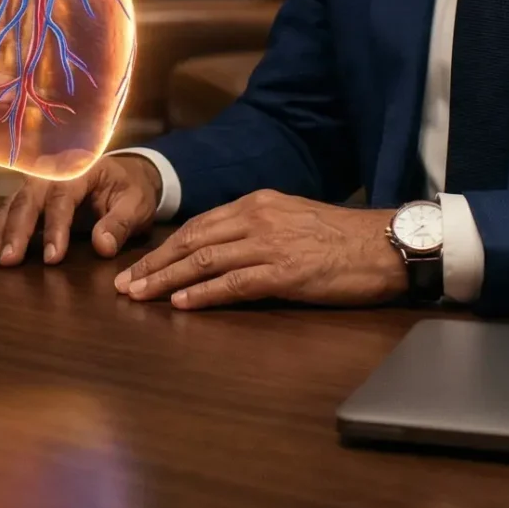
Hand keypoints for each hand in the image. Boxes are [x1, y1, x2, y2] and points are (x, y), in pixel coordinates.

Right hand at [0, 153, 161, 266]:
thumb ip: (120, 223)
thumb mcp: (137, 204)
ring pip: (11, 204)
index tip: (51, 259)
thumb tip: (102, 247)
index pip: (63, 199)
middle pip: (28, 200)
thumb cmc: (131, 190)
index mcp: (81, 170)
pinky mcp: (29, 195)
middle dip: (15, 231)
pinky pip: (4, 209)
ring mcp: (37, 183)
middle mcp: (52, 172)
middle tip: (6, 260)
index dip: (55, 229)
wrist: (126, 174)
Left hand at [113, 191, 405, 309]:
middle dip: (153, 263)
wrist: (384, 244)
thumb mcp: (293, 219)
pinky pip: (234, 284)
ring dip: (166, 280)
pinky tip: (181, 304)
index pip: (198, 225)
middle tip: (123, 285)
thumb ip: (259, 228)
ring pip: (204, 261)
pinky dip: (203, 294)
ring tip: (140, 296)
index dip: (164, 247)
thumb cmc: (343, 237)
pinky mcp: (285, 273)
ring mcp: (270, 245)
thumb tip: (225, 247)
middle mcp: (257, 218)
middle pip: (191, 241)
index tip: (138, 265)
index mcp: (258, 203)